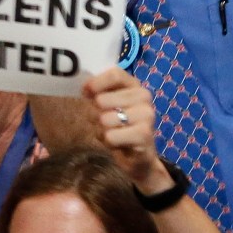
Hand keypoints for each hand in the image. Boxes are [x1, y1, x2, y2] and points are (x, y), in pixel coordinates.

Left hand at [82, 68, 163, 188]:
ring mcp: (147, 115)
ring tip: (113, 134)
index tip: (86, 93)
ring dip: (102, 130)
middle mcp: (144, 97)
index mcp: (134, 86)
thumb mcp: (109, 107)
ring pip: (105, 119)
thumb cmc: (120, 129)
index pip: (115, 74)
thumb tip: (85, 89)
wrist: (140, 158)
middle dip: (96, 114)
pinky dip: (109, 142)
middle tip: (105, 123)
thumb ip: (98, 93)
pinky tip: (119, 144)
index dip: (96, 83)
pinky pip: (111, 136)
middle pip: (103, 99)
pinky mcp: (144, 134)